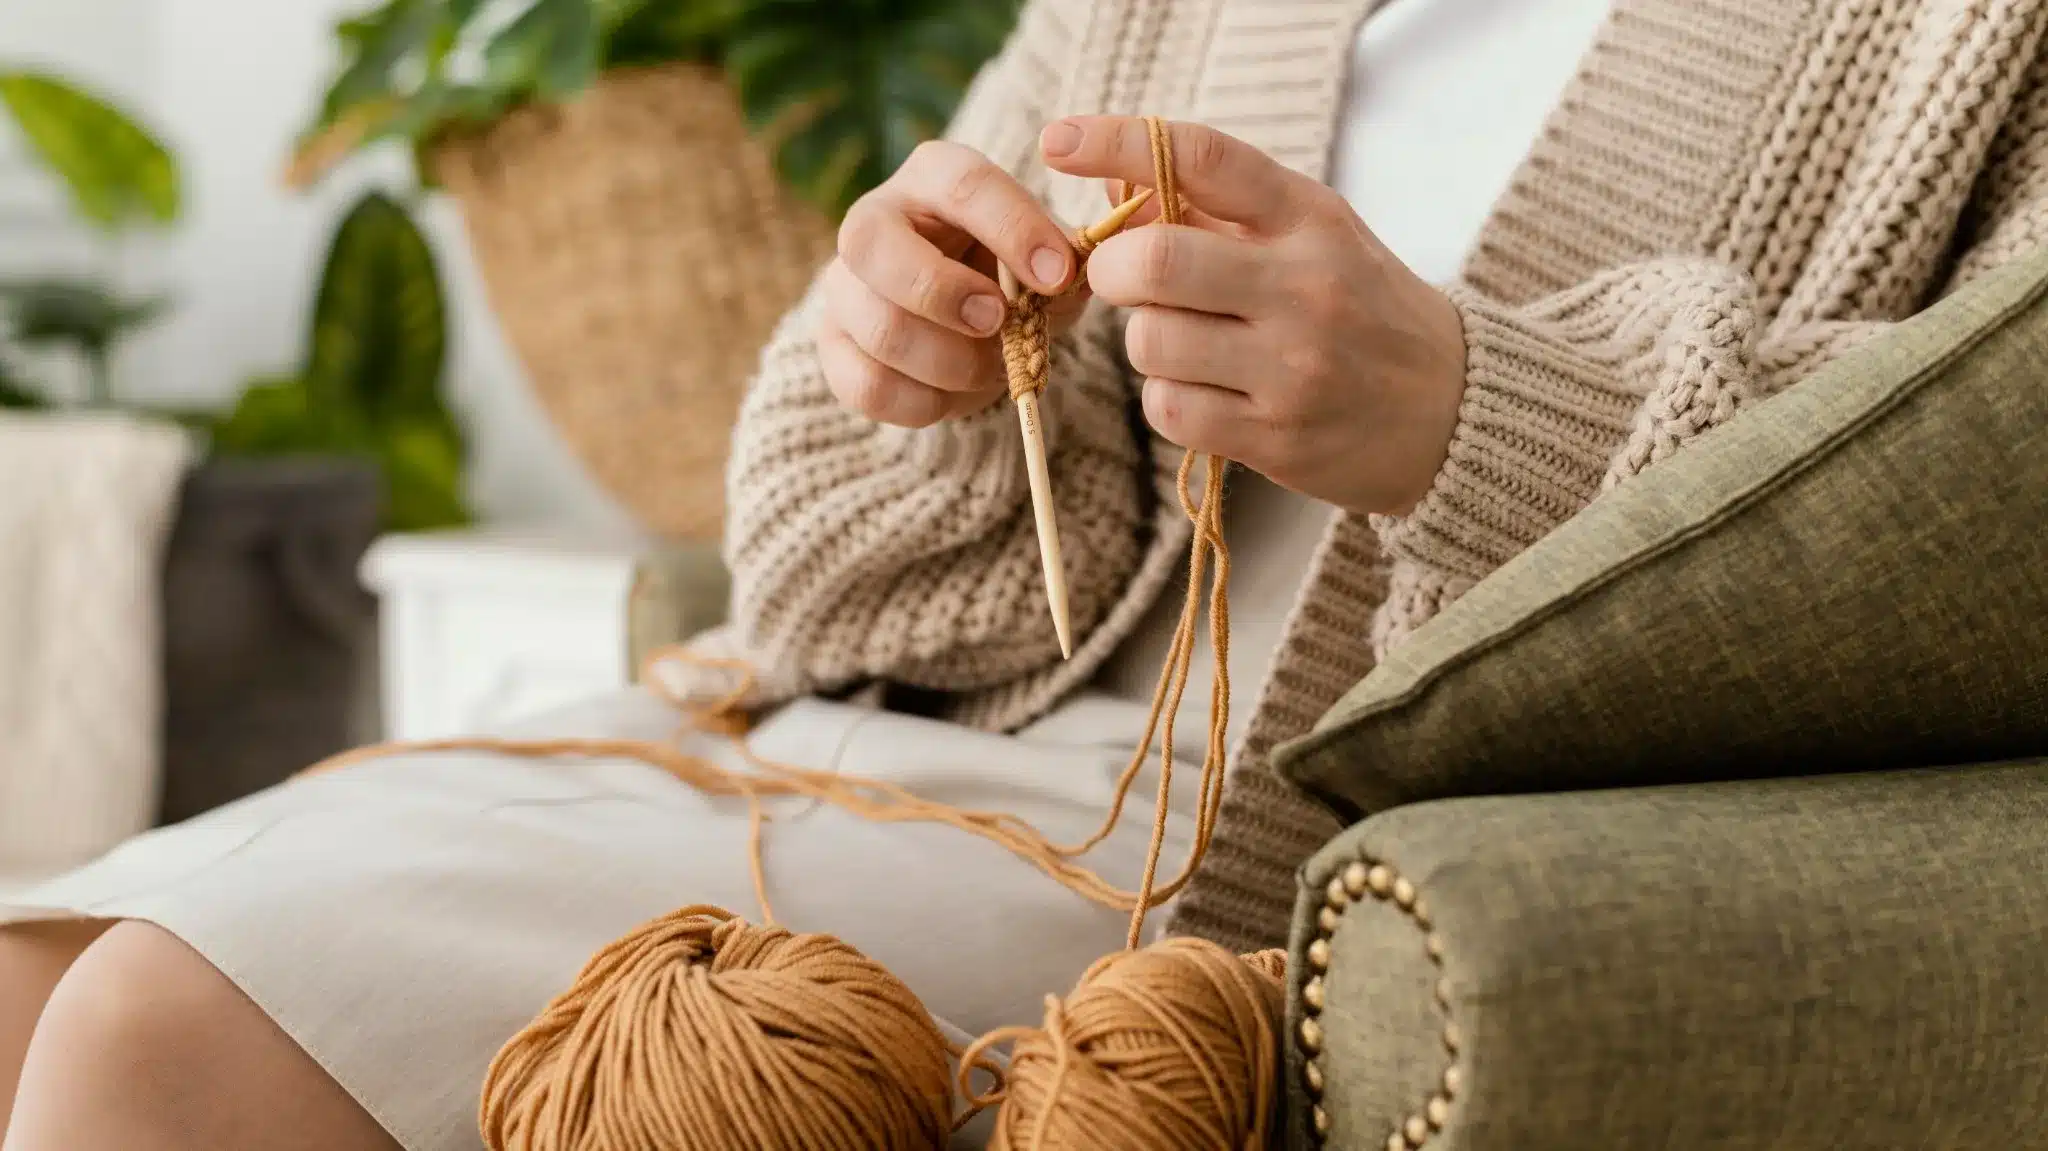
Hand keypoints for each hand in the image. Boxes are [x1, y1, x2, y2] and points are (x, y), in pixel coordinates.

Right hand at [819, 141, 1092, 427]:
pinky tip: (954, 394)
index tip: (1057, 274)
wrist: (968, 320)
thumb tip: (1068, 273)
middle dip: (942, 291)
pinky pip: (866, 385)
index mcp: (933, 176)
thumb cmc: (1013, 273)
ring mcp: (843, 285)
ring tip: (992, 367)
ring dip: (949, 362)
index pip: (962, 184)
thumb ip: (1065, 260)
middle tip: (997, 322)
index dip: (1012, 229)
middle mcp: (873, 219)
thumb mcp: (1048, 255)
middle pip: (872, 244)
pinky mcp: (832, 347)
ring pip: (878, 327)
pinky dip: (923, 402)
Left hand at [1041, 116, 1467, 515]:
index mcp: (1311, 219)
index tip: (1059, 140)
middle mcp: (1305, 288)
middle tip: (1125, 278)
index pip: (1202, 160)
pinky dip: (1167, 399)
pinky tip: (1206, 392)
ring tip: (1188, 344)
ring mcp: (1292, 369)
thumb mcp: (1310, 238)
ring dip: (1145, 342)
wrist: (1453, 410)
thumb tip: (1112, 188)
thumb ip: (1217, 212)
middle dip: (1114, 270)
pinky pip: (1168, 409)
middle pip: (1155, 264)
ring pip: (1149, 344)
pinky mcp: (1277, 438)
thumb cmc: (1361, 308)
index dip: (1118, 141)